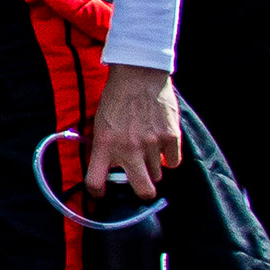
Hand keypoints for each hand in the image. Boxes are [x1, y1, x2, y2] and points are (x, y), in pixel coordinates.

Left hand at [82, 61, 183, 203]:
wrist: (138, 76)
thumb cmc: (116, 98)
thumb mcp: (99, 123)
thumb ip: (103, 146)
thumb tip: (106, 168)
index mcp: (104, 145)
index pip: (96, 181)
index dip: (98, 192)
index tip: (102, 193)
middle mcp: (128, 149)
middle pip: (142, 190)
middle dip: (143, 193)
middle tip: (141, 188)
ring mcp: (152, 144)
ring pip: (158, 174)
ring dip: (153, 168)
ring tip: (149, 154)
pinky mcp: (171, 137)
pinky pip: (174, 162)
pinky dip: (169, 158)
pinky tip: (163, 147)